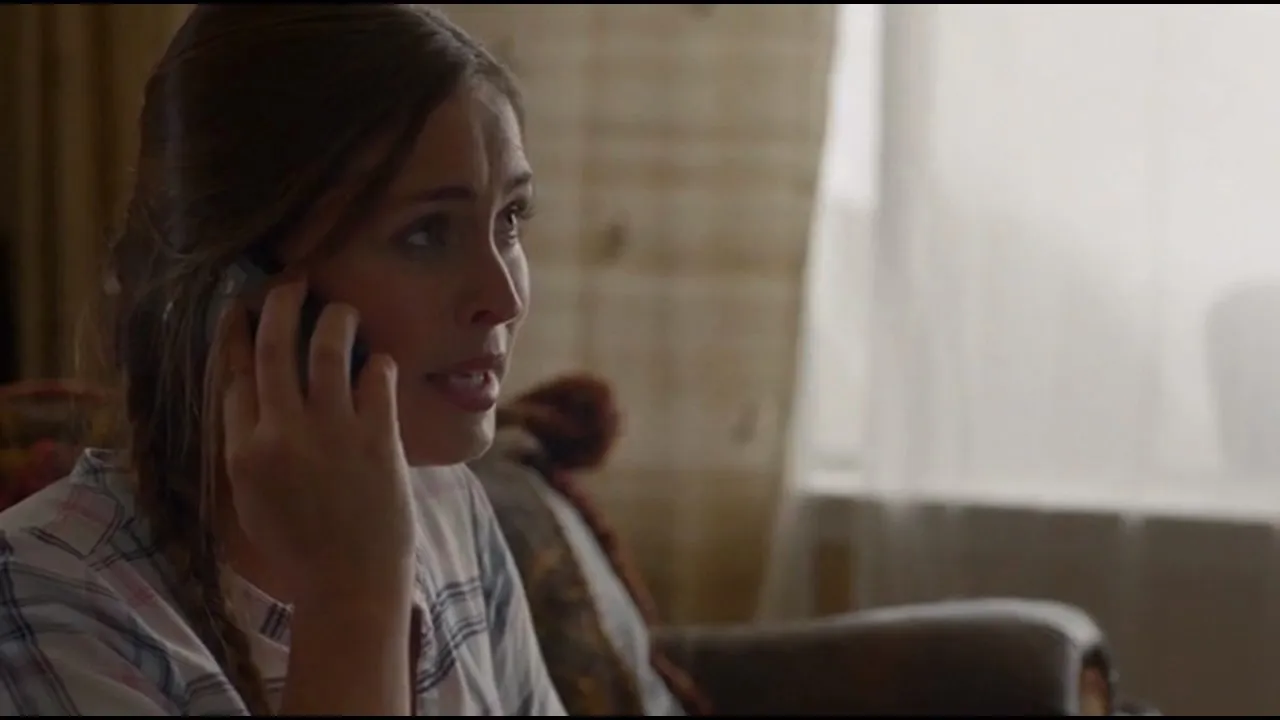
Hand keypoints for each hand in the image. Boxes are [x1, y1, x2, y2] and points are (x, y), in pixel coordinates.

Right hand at [220, 279, 415, 599]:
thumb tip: (249, 397)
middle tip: (291, 281)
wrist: (350, 587)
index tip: (240, 307)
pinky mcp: (377, 441)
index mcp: (244, 453)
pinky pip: (376, 379)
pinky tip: (380, 361)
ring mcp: (331, 435)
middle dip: (280, 305)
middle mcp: (281, 436)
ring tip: (342, 309)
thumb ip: (249, 449)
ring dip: (335, 319)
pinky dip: (378, 363)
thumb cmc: (303, 550)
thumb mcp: (253, 502)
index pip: (233, 376)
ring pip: (327, 351)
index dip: (235, 334)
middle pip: (273, 350)